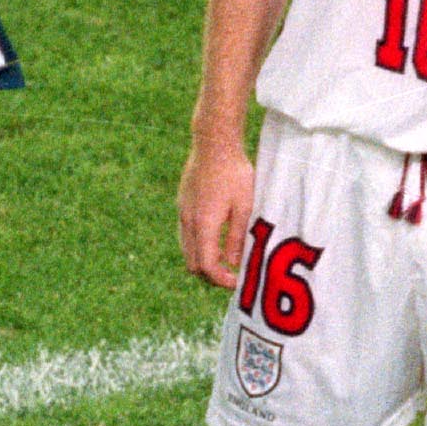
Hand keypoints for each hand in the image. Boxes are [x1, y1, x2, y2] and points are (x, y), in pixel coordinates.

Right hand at [179, 140, 257, 288]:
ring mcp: (182, 213)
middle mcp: (188, 222)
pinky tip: (216, 238)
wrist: (213, 143)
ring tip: (226, 258)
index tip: (236, 282)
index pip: (206, 265)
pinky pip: (186, 236)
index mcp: (203, 224)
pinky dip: (199, 246)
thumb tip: (234, 263)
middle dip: (211, 275)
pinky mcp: (182, 205)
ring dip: (204, 260)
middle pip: (192, 264)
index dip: (220, 280)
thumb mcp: (244, 206)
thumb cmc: (234, 172)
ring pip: (187, 251)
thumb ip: (237, 237)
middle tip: (231, 275)